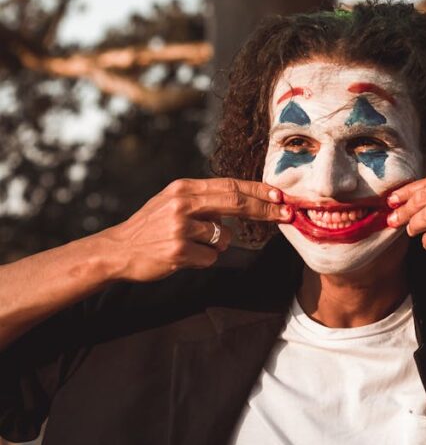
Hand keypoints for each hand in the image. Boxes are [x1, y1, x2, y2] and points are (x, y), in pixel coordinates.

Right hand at [95, 177, 293, 282]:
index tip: (280, 195)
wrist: (119, 250)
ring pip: (223, 237)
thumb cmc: (150, 228)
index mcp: (183, 188)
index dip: (258, 190)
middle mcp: (182, 204)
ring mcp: (181, 228)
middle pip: (235, 202)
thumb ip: (203, 200)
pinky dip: (204, 259)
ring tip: (193, 245)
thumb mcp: (172, 203)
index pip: (229, 185)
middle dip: (265, 209)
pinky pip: (211, 257)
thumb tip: (240, 203)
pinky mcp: (179, 251)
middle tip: (287, 214)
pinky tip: (183, 257)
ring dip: (218, 244)